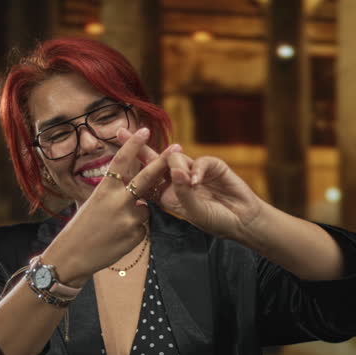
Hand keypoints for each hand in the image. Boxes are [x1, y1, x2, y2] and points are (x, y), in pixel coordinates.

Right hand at [41, 128, 171, 284]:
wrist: (72, 256)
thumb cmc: (80, 227)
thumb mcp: (93, 203)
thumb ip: (114, 194)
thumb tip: (135, 189)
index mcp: (104, 190)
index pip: (120, 162)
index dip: (132, 145)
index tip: (143, 130)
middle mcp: (118, 202)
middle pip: (146, 177)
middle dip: (163, 162)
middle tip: (178, 148)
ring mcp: (129, 219)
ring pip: (144, 207)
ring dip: (135, 213)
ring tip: (114, 227)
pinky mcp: (137, 235)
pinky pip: (142, 227)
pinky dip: (133, 230)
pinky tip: (117, 238)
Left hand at [116, 131, 263, 239]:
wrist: (242, 221)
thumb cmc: (215, 220)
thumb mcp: (192, 211)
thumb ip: (182, 191)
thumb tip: (175, 169)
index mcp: (169, 194)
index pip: (146, 179)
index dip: (132, 167)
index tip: (113, 156)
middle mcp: (178, 180)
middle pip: (154, 160)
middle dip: (138, 147)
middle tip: (121, 132)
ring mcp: (193, 171)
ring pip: (175, 158)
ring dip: (177, 167)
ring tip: (187, 183)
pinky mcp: (211, 165)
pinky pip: (198, 161)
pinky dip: (196, 170)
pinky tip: (197, 182)